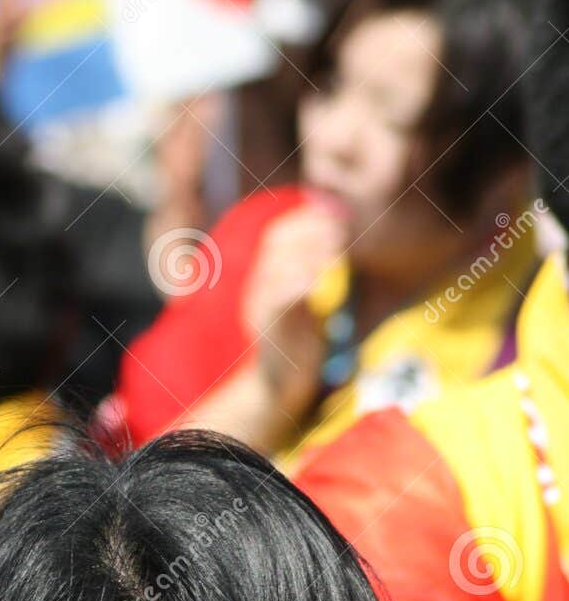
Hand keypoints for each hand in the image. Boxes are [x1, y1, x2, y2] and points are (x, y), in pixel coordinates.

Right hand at [243, 199, 347, 423]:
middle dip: (309, 229)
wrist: (279, 386)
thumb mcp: (306, 301)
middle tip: (341, 228)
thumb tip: (335, 243)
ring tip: (334, 248)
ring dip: (306, 252)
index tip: (336, 214)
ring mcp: (259, 305)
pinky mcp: (267, 327)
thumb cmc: (299, 341)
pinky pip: (277, 298)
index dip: (305, 219)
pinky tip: (317, 279)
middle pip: (276, 242)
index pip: (279, 233)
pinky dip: (296, 284)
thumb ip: (313, 272)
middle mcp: (259, 285)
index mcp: (267, 276)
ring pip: (275, 266)